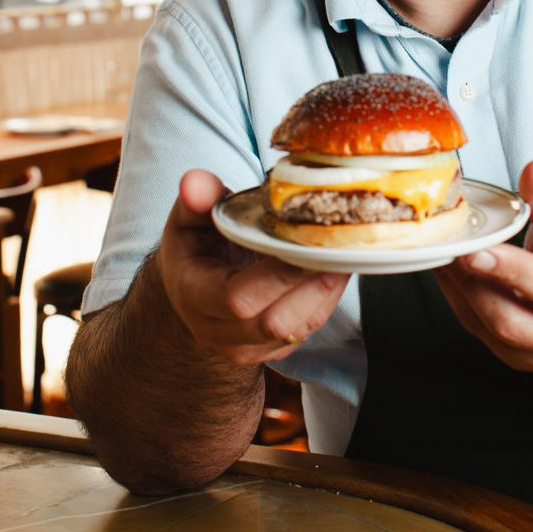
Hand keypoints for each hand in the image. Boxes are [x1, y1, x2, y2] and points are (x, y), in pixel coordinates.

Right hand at [158, 169, 349, 365]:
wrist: (191, 288)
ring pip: (298, 329)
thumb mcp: (189, 218)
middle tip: (337, 248)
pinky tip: (336, 268)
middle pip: (275, 322)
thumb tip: (194, 181)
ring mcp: (246, 347)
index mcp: (193, 297)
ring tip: (344, 255)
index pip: (237, 299)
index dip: (278, 276)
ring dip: (327, 292)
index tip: (305, 244)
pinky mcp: (272, 350)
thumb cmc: (194, 248)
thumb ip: (196, 198)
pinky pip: (307, 329)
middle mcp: (217, 332)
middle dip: (313, 285)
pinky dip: (327, 299)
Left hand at [436, 160, 532, 371]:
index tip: (475, 250)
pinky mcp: (520, 359)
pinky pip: (479, 332)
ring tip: (444, 256)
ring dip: (459, 292)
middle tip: (448, 249)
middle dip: (472, 284)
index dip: (508, 271)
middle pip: (510, 322)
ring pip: (488, 330)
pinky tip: (451, 274)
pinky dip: (459, 301)